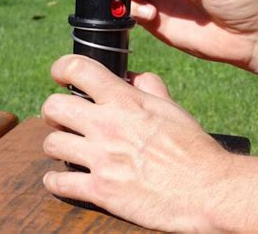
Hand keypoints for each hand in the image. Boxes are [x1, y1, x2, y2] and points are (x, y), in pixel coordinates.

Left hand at [41, 55, 230, 231]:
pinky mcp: (100, 191)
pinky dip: (55, 182)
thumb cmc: (192, 147)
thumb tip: (135, 76)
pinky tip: (61, 180)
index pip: (79, 69)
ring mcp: (101, 159)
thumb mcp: (171, 109)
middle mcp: (107, 125)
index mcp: (125, 101)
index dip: (62, 67)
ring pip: (51, 144)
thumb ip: (150, 87)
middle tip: (62, 118)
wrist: (206, 189)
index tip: (60, 74)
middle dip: (53, 110)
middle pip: (53, 107)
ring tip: (66, 149)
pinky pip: (59, 184)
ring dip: (56, 145)